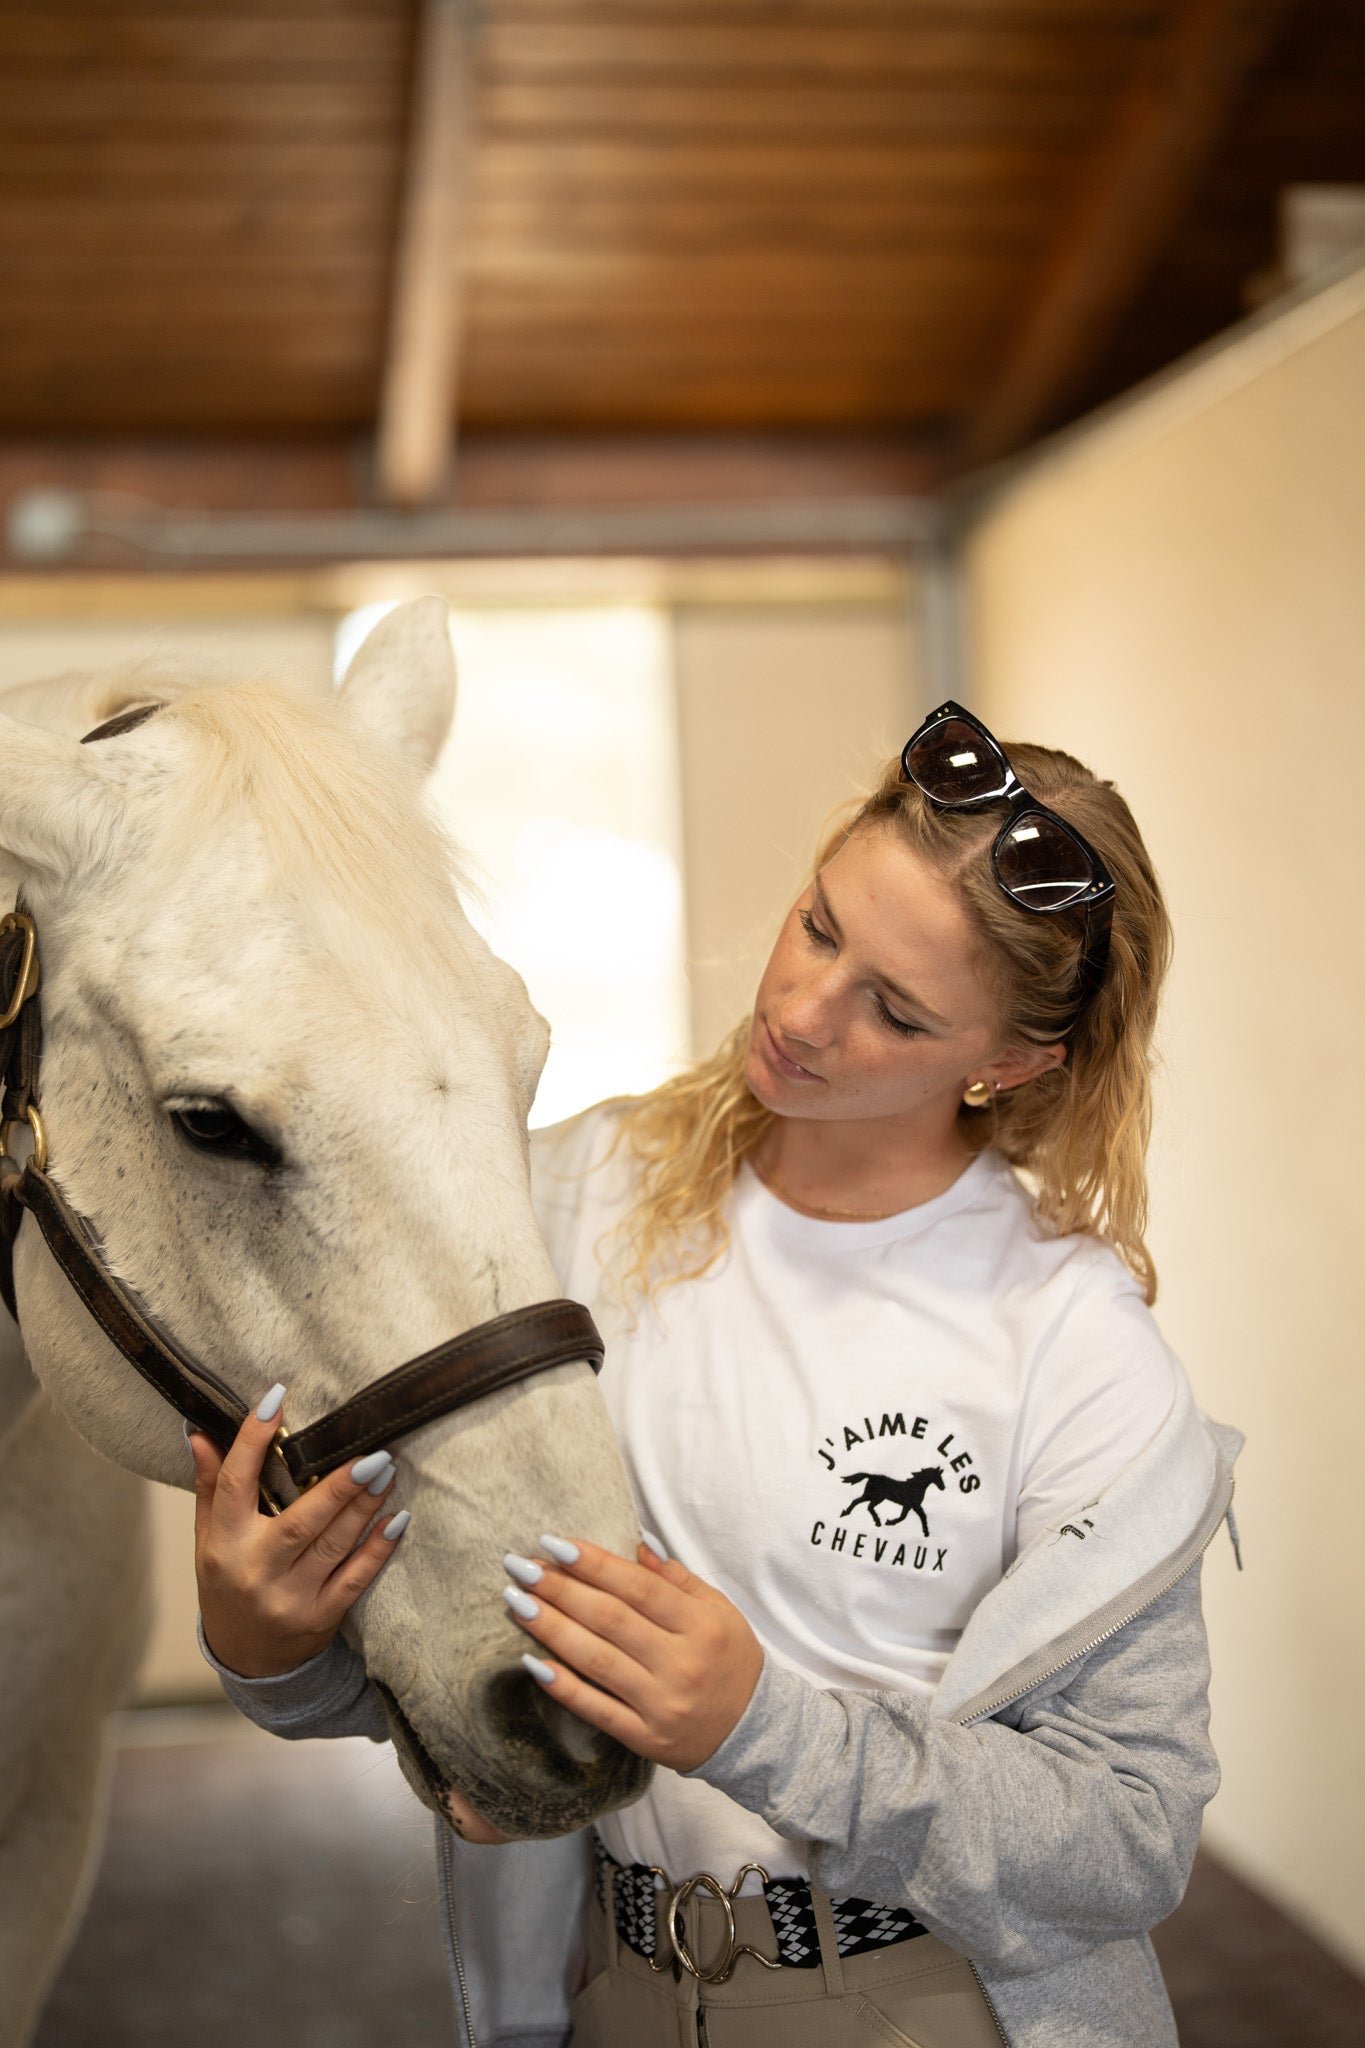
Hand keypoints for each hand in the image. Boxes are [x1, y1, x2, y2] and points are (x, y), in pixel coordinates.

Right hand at [190, 1388, 409, 1678]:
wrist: (245, 1659)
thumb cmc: (227, 1584)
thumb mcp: (208, 1539)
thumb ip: (209, 1486)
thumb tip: (199, 1432)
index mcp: (223, 1544)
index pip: (234, 1484)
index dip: (252, 1441)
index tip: (276, 1398)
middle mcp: (255, 1571)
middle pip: (299, 1522)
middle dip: (337, 1486)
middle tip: (370, 1452)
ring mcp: (289, 1598)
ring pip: (333, 1547)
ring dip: (363, 1509)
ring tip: (386, 1472)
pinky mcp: (320, 1617)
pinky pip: (355, 1580)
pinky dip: (378, 1550)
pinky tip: (397, 1521)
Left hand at [501, 1538, 763, 1772]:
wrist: (753, 1732)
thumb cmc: (730, 1660)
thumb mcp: (719, 1610)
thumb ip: (677, 1579)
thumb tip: (636, 1544)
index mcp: (701, 1625)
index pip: (639, 1588)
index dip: (594, 1564)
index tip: (553, 1543)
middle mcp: (681, 1664)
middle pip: (610, 1620)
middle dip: (560, 1590)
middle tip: (520, 1566)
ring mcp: (661, 1704)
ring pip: (596, 1661)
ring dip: (550, 1629)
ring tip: (516, 1602)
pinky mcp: (644, 1738)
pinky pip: (596, 1709)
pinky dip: (562, 1686)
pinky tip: (531, 1662)